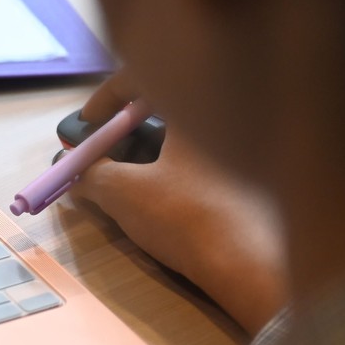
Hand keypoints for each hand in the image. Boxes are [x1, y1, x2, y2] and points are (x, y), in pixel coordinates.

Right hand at [70, 72, 287, 332]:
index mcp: (198, 99)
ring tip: (137, 182)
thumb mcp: (123, 192)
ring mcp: (256, 142)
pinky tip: (177, 198)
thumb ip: (90, 174)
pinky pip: (221, 155)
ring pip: (198, 130)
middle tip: (109, 154)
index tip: (90, 125)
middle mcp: (232, 110)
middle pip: (172, 103)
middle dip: (132, 126)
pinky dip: (191, 167)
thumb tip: (75, 172)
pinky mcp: (268, 174)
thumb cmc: (186, 215)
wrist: (257, 268)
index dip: (106, 98)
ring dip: (161, 148)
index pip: (143, 76)